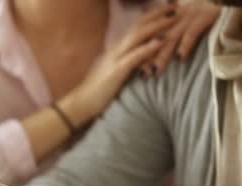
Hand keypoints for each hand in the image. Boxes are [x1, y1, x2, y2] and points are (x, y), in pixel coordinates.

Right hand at [64, 4, 175, 120]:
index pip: (135, 27)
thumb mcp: (114, 72)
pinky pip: (135, 56)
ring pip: (138, 36)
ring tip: (174, 17)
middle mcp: (116, 49)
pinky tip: (161, 41)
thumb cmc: (98, 91)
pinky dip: (148, 47)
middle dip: (158, 14)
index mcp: (116, 49)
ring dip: (157, 25)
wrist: (81, 103)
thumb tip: (140, 60)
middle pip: (138, 25)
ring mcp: (115, 59)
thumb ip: (126, 63)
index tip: (168, 9)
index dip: (152, 16)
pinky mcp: (116, 71)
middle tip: (177, 5)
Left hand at [144, 0, 219, 76]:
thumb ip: (170, 36)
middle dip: (148, 57)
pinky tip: (181, 57)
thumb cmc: (202, 11)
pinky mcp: (204, 16)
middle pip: (157, 39)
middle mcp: (175, 18)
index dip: (142, 53)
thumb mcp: (182, 22)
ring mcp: (188, 17)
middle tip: (143, 74)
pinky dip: (186, 44)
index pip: (150, 38)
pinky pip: (192, 31)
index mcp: (168, 19)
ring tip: (156, 70)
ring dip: (163, 54)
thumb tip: (161, 58)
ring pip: (171, 37)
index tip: (136, 70)